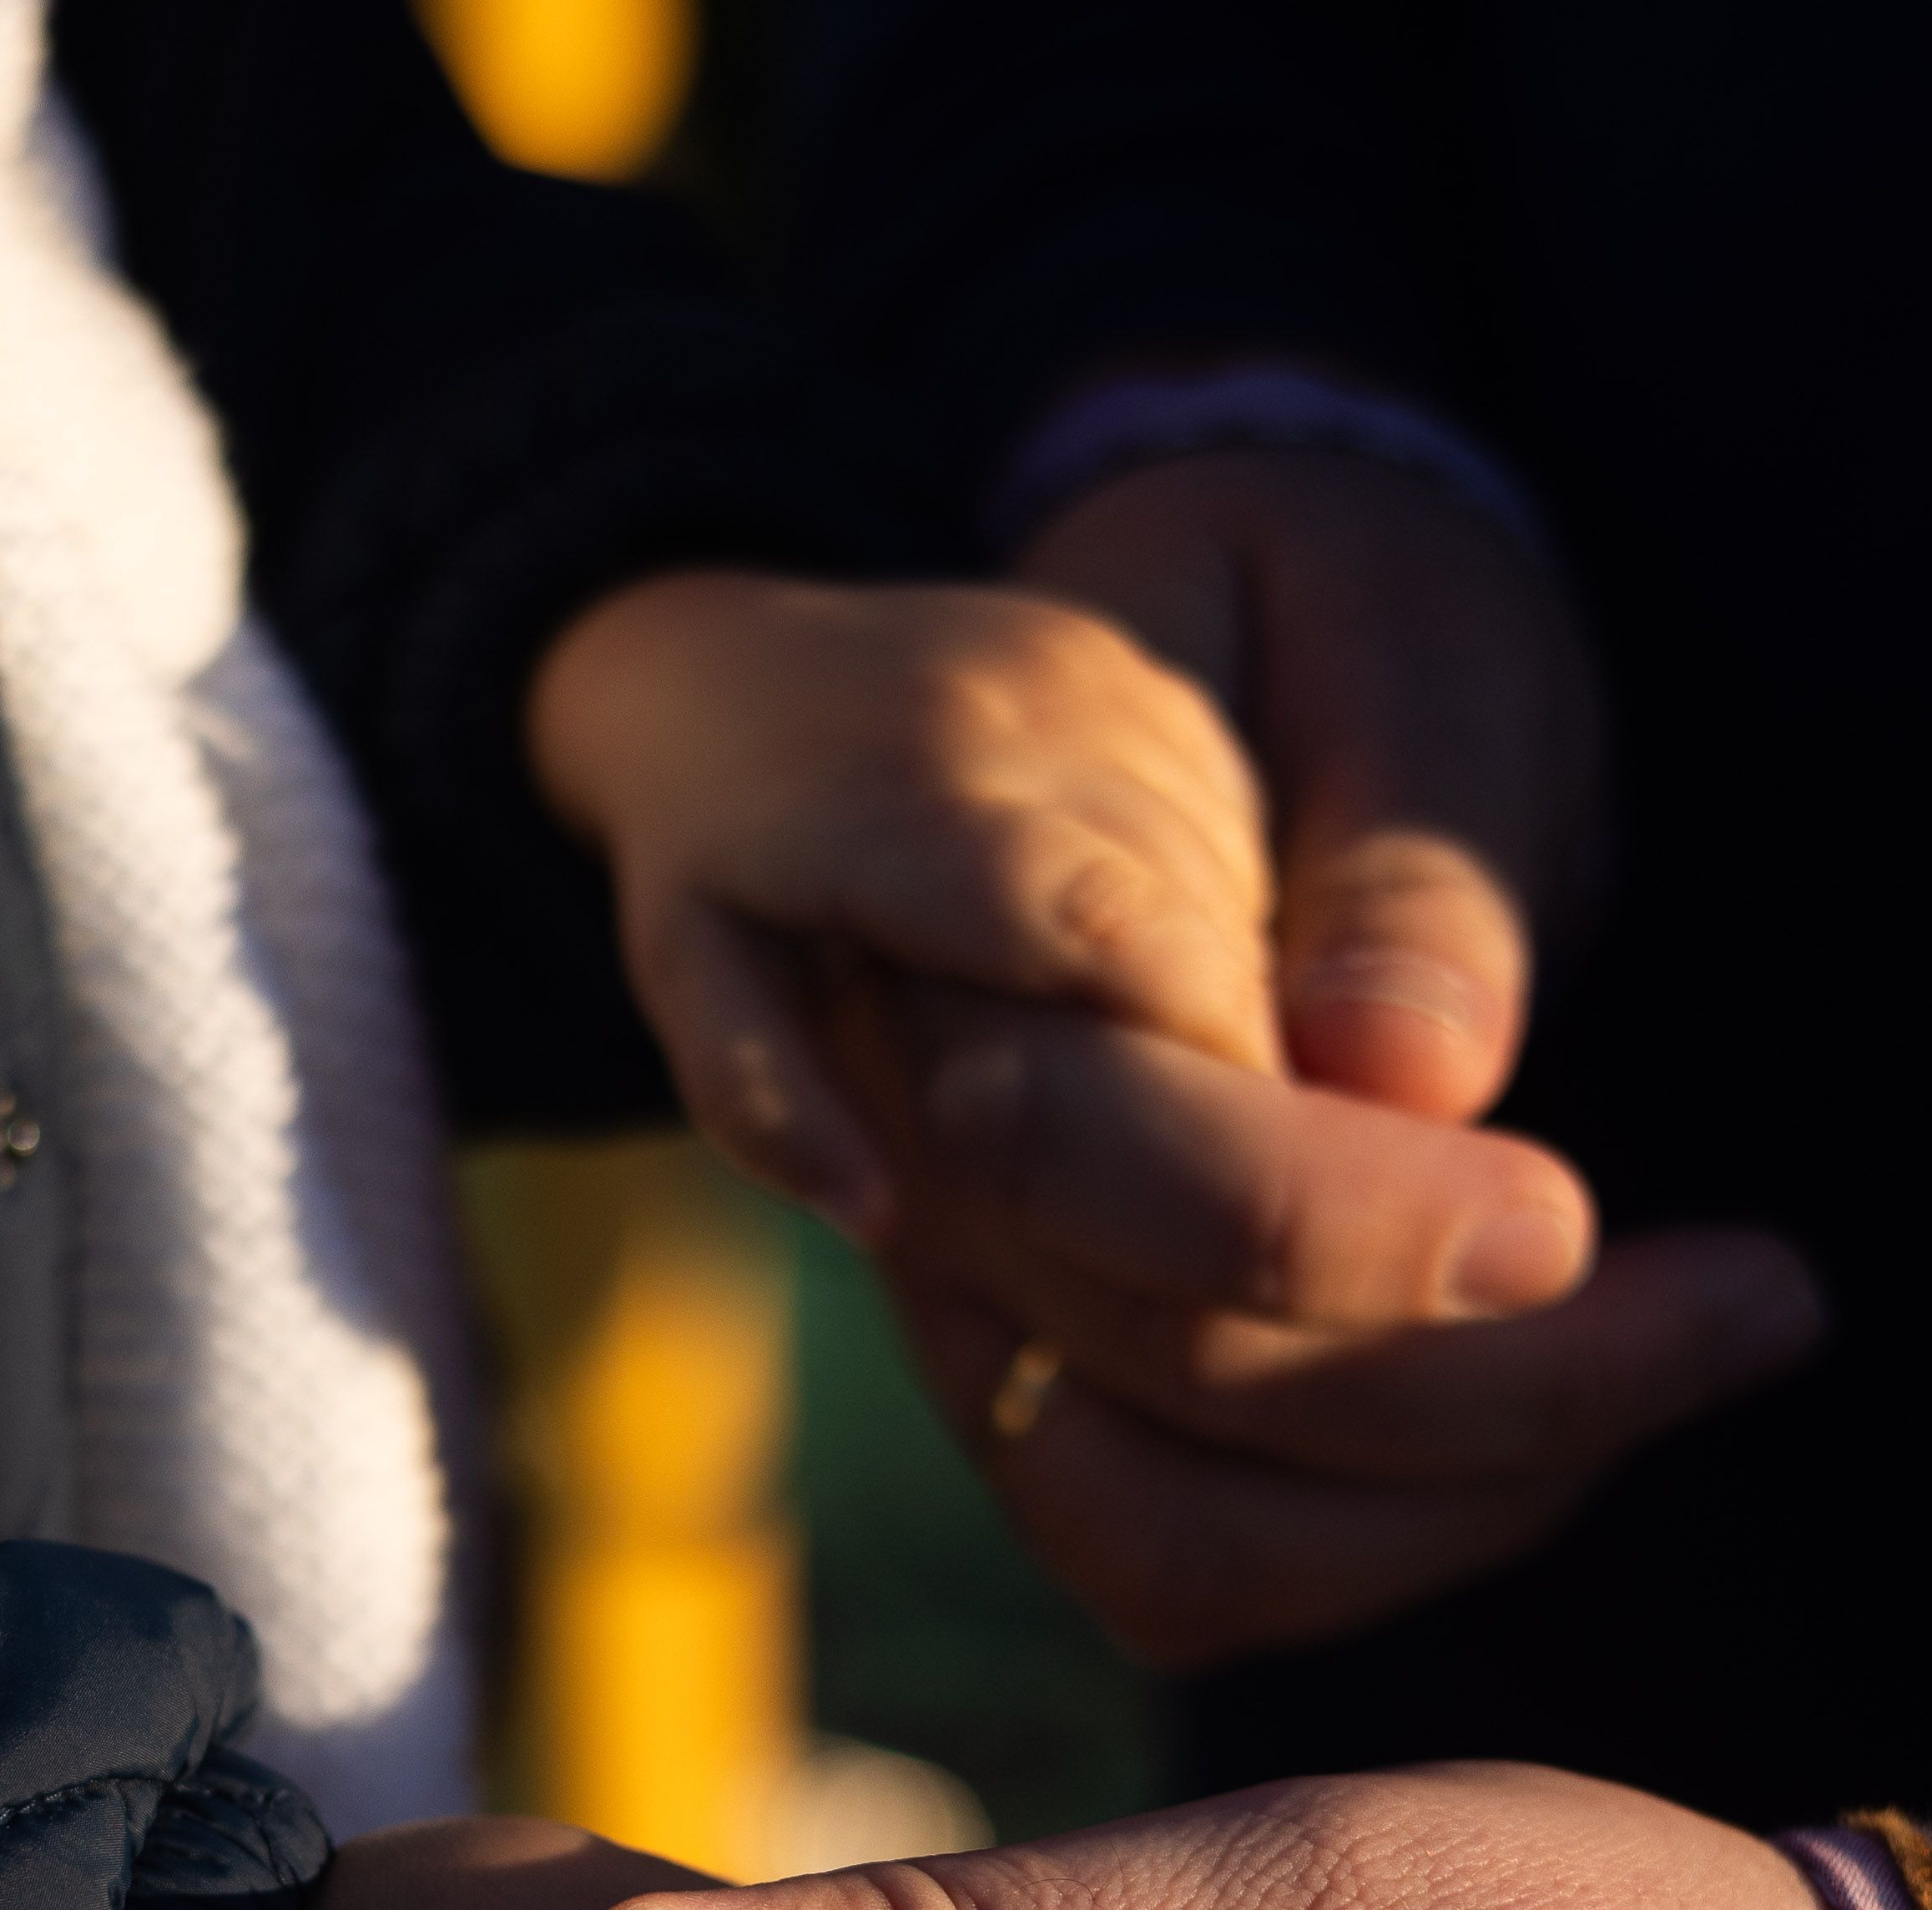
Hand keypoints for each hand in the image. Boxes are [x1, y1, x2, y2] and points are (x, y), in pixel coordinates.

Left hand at [526, 569, 1276, 1238]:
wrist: (725, 678)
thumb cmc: (708, 876)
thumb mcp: (697, 996)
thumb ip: (773, 1109)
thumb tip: (879, 1221)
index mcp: (900, 809)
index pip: (1101, 924)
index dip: (1190, 1045)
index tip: (1230, 1158)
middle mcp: (1013, 714)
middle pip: (1194, 907)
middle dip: (1217, 1035)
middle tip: (1194, 1145)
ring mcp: (1089, 677)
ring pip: (1232, 864)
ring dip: (1225, 974)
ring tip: (1149, 1052)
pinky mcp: (1139, 666)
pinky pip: (1234, 810)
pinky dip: (1224, 904)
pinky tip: (1154, 959)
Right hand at [850, 445, 1821, 1660]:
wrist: (1110, 653)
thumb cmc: (1286, 611)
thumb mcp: (1390, 614)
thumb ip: (1402, 826)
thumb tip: (1406, 1070)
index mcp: (983, 879)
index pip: (1138, 1135)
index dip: (1355, 1224)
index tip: (1578, 1219)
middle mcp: (919, 1104)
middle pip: (1173, 1347)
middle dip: (1494, 1378)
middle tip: (1766, 1295)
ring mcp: (948, 1259)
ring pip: (1157, 1511)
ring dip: (1448, 1500)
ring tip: (1682, 1355)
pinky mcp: (1016, 1360)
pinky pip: (1151, 1560)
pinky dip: (1360, 1557)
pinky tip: (1539, 1450)